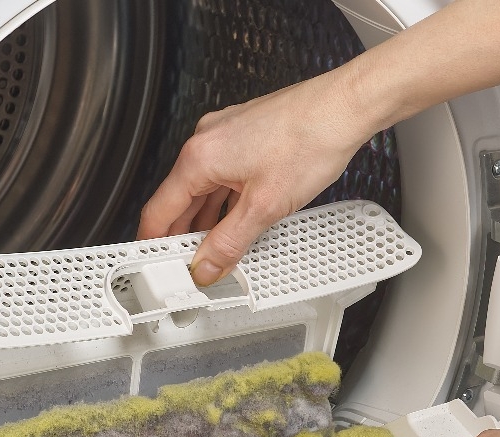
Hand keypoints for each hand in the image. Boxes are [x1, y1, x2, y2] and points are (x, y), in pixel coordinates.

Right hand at [137, 71, 375, 285]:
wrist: (345, 107)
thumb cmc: (310, 139)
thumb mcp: (265, 206)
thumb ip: (230, 242)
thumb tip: (206, 265)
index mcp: (199, 157)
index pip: (159, 210)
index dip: (155, 243)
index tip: (157, 265)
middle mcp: (206, 141)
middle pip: (179, 199)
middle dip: (183, 235)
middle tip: (189, 266)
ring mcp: (226, 135)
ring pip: (203, 188)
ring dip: (206, 220)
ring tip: (215, 250)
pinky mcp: (246, 135)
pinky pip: (223, 175)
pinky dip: (225, 200)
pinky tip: (237, 219)